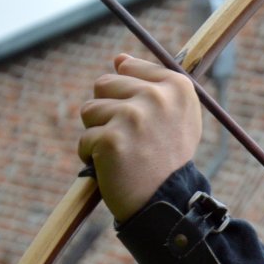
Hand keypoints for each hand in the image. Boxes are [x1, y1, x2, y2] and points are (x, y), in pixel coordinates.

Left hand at [78, 54, 202, 222]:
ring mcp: (135, 117)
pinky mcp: (113, 138)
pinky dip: (93, 158)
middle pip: (104, 84)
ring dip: (98, 134)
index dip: (129, 97)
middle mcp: (158, 97)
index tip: (145, 123)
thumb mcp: (174, 118)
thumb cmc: (167, 161)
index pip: (129, 69)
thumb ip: (151, 84)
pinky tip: (115, 169)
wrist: (166, 205)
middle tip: (133, 141)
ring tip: (123, 155)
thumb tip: (119, 59)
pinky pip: (85, 139)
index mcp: (178, 87)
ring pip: (89, 110)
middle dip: (109, 113)